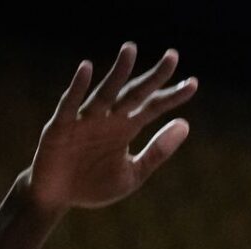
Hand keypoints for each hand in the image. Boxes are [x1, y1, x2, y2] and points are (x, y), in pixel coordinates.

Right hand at [23, 43, 196, 215]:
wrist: (57, 198)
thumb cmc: (94, 185)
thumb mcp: (134, 172)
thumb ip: (158, 151)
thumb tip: (185, 124)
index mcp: (125, 128)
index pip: (153, 107)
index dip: (171, 96)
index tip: (193, 83)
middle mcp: (108, 118)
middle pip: (134, 93)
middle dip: (153, 76)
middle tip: (173, 55)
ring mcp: (84, 120)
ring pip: (105, 92)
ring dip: (118, 72)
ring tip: (131, 49)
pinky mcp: (61, 126)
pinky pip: (70, 104)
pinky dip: (78, 86)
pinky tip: (86, 68)